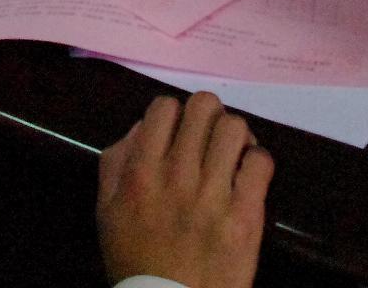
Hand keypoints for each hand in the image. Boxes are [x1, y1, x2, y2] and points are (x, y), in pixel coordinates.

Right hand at [98, 93, 272, 287]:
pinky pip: (261, 162)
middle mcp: (176, 176)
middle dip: (208, 117)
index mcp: (140, 174)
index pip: (164, 107)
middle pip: (204, 106)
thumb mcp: (107, 213)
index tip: (178, 133)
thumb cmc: (136, 262)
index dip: (174, 115)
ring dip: (235, 137)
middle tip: (208, 139)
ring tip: (232, 156)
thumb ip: (115, 162)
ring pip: (235, 127)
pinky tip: (248, 177)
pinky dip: (256, 162)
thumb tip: (142, 125)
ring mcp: (214, 195)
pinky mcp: (246, 216)